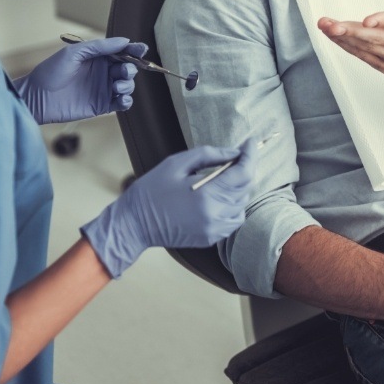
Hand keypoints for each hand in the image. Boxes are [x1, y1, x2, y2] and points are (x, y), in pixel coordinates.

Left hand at [14, 37, 147, 123]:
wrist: (37, 97)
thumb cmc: (51, 71)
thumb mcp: (75, 53)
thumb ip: (100, 47)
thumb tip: (125, 41)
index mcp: (98, 57)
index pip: (121, 52)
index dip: (134, 50)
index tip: (142, 49)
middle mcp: (103, 72)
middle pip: (128, 68)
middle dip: (131, 68)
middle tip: (123, 71)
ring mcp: (103, 89)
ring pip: (127, 85)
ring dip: (128, 85)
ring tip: (117, 86)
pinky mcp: (101, 106)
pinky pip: (121, 103)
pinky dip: (126, 101)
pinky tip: (121, 99)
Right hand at [81, 139, 256, 277]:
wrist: (134, 223)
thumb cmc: (152, 190)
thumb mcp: (177, 163)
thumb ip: (209, 155)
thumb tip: (233, 152)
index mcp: (207, 196)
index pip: (243, 174)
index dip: (250, 156)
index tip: (249, 144)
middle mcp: (215, 216)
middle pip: (245, 189)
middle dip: (244, 169)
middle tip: (235, 155)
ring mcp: (214, 230)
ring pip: (241, 205)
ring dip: (238, 188)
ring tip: (223, 177)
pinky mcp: (210, 239)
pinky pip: (232, 219)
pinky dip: (231, 205)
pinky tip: (216, 195)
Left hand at [317, 0, 383, 89]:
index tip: (367, 20)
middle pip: (376, 37)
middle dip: (351, 31)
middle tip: (331, 24)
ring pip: (365, 47)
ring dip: (342, 37)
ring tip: (325, 26)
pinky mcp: (383, 64)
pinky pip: (361, 55)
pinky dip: (345, 45)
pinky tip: (332, 35)